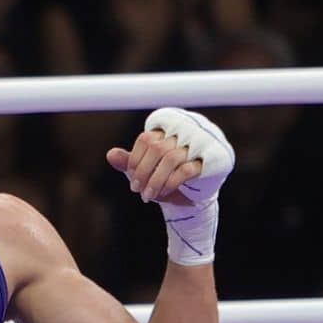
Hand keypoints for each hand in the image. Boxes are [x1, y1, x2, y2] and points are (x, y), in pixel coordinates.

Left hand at [107, 108, 234, 265]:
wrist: (194, 193)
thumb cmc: (166, 175)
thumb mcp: (144, 169)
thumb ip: (128, 161)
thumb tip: (110, 155)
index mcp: (168, 126)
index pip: (146, 139)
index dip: (135, 160)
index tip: (130, 178)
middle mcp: (186, 129)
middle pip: (157, 148)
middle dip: (142, 172)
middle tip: (136, 190)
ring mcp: (201, 142)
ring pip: (171, 159)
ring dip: (155, 181)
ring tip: (148, 196)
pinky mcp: (212, 159)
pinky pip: (186, 170)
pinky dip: (170, 183)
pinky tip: (164, 193)